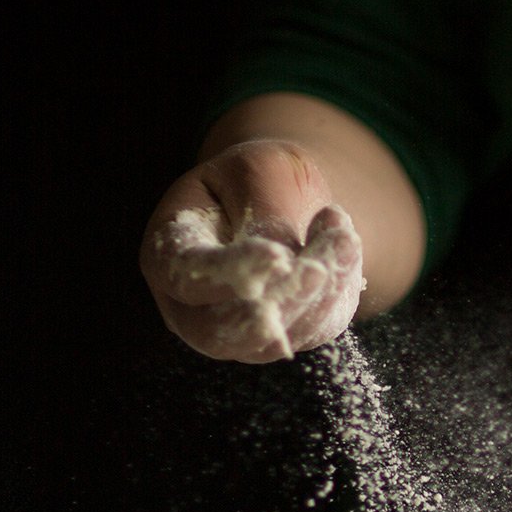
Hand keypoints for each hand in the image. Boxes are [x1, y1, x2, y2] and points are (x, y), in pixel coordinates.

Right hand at [140, 140, 363, 362]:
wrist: (287, 199)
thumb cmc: (258, 180)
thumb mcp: (257, 173)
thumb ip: (263, 214)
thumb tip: (284, 262)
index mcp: (167, 254)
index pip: (187, 276)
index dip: (230, 272)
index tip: (278, 256)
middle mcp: (192, 306)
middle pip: (221, 330)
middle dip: (277, 301)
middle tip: (318, 269)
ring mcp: (235, 332)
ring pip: (274, 339)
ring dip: (317, 296)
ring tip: (342, 239)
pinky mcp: (284, 337)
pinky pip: (312, 332)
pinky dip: (336, 294)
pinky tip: (345, 249)